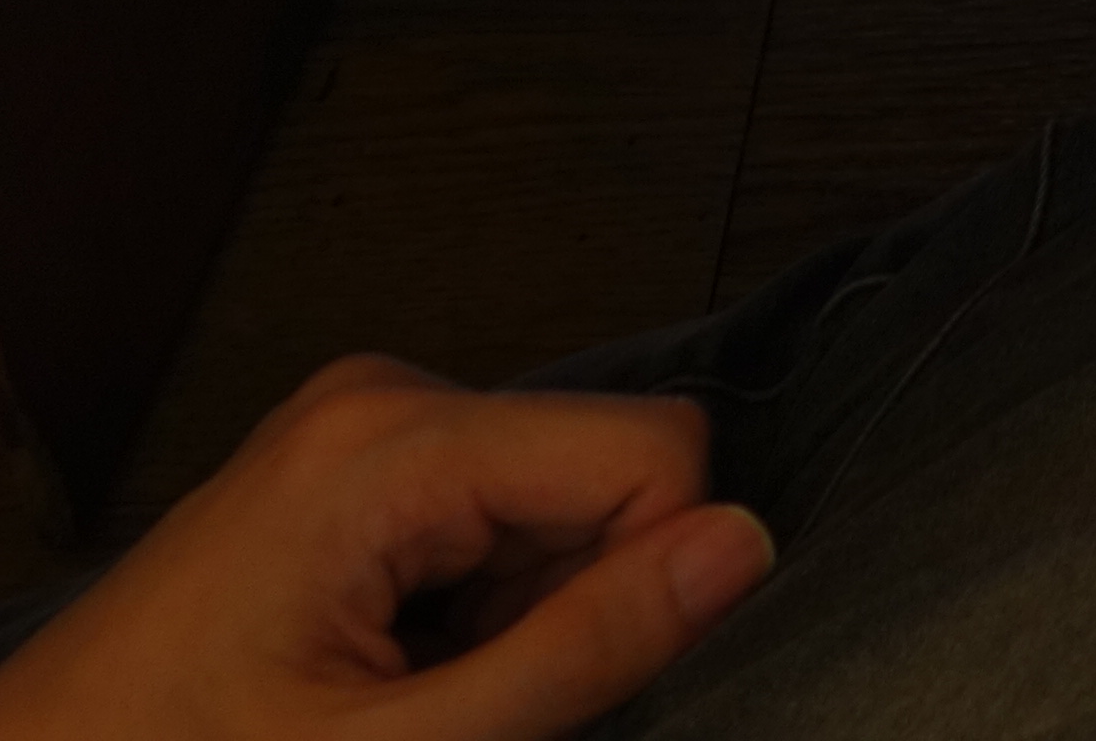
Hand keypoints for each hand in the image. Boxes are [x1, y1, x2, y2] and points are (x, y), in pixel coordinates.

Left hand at [0, 356, 773, 740]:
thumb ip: (580, 650)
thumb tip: (746, 547)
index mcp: (393, 440)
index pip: (656, 450)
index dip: (645, 577)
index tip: (543, 678)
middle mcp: (386, 395)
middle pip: (604, 470)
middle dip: (570, 596)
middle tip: (446, 700)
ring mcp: (362, 422)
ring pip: (555, 502)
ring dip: (518, 612)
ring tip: (400, 692)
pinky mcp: (348, 460)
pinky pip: (491, 513)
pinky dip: (471, 605)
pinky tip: (383, 669)